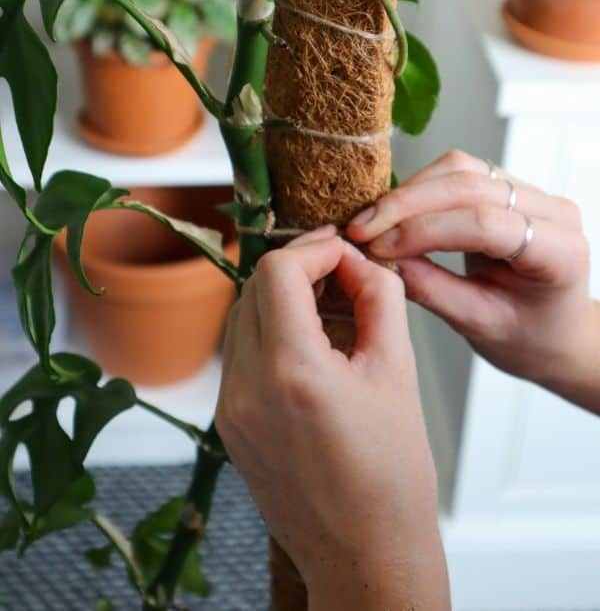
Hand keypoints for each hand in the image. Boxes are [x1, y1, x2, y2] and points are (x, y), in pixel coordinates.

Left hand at [216, 228, 449, 610]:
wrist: (365, 554)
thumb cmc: (391, 475)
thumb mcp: (398, 371)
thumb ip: (378, 298)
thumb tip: (359, 261)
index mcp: (291, 372)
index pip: (278, 271)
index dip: (315, 250)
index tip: (344, 254)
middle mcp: (246, 388)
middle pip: (253, 289)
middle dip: (298, 269)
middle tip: (340, 274)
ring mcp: (230, 409)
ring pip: (241, 318)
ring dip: (280, 299)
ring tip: (328, 308)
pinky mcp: (228, 425)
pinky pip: (239, 354)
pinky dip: (270, 333)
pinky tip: (309, 344)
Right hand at [347, 150, 599, 413]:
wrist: (553, 331)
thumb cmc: (528, 336)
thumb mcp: (479, 324)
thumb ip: (430, 289)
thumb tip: (378, 258)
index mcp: (559, 251)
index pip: (486, 223)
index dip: (425, 230)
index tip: (379, 246)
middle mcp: (551, 211)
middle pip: (471, 185)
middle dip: (407, 204)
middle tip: (361, 229)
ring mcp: (530, 193)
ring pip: (460, 169)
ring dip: (409, 191)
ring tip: (371, 220)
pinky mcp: (506, 187)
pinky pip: (458, 171)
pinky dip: (419, 188)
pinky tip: (392, 211)